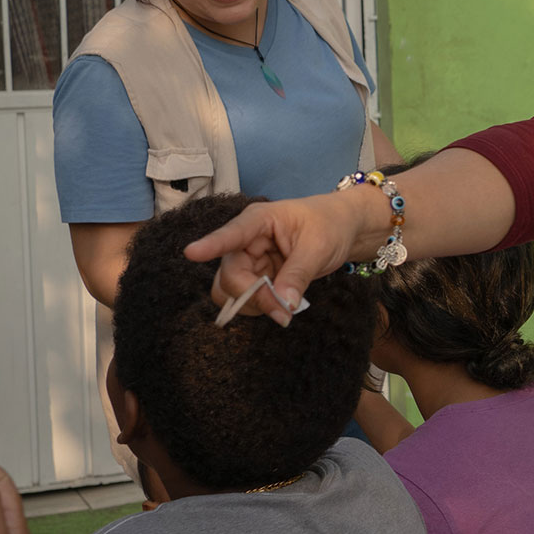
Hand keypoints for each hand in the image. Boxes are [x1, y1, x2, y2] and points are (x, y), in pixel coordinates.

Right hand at [183, 191, 365, 324]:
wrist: (343, 229)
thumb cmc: (330, 226)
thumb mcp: (319, 248)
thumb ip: (298, 275)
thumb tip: (282, 304)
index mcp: (259, 221)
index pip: (231, 234)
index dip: (211, 245)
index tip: (191, 253)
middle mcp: (246, 241)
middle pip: (229, 275)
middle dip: (251, 296)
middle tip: (283, 312)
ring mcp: (248, 261)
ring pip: (230, 291)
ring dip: (253, 305)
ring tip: (284, 306)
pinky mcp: (254, 277)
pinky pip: (244, 299)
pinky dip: (261, 307)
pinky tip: (281, 304)